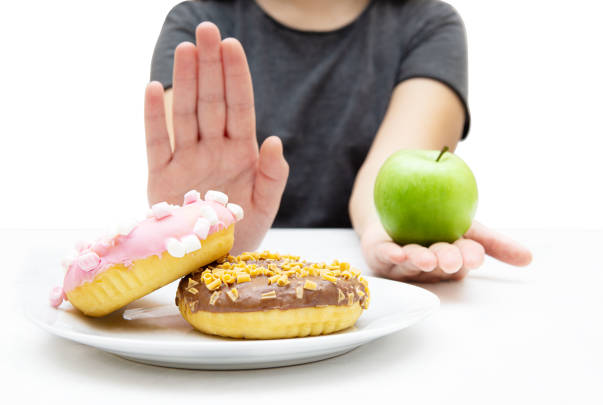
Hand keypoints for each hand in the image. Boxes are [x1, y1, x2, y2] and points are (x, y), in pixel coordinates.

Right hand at [144, 22, 288, 253]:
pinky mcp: (160, 175)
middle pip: (211, 100)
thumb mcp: (266, 206)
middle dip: (210, 66)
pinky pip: (156, 140)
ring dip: (184, 81)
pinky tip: (153, 88)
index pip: (239, 106)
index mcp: (240, 152)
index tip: (233, 46)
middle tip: (207, 31)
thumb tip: (274, 140)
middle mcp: (212, 148)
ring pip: (184, 113)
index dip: (236, 77)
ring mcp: (186, 159)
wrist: (211, 260)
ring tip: (185, 50)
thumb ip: (273, 175)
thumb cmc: (241, 230)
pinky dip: (153, 117)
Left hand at [360, 220, 531, 281]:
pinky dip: (390, 255)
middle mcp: (429, 266)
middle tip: (449, 259)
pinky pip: (385, 257)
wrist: (398, 208)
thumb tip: (529, 259)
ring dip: (418, 261)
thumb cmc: (437, 222)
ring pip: (412, 264)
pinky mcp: (382, 258)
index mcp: (452, 261)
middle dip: (445, 262)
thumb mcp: (468, 227)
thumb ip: (494, 242)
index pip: (464, 260)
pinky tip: (394, 252)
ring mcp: (404, 265)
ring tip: (423, 257)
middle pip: (438, 265)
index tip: (475, 257)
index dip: (468, 258)